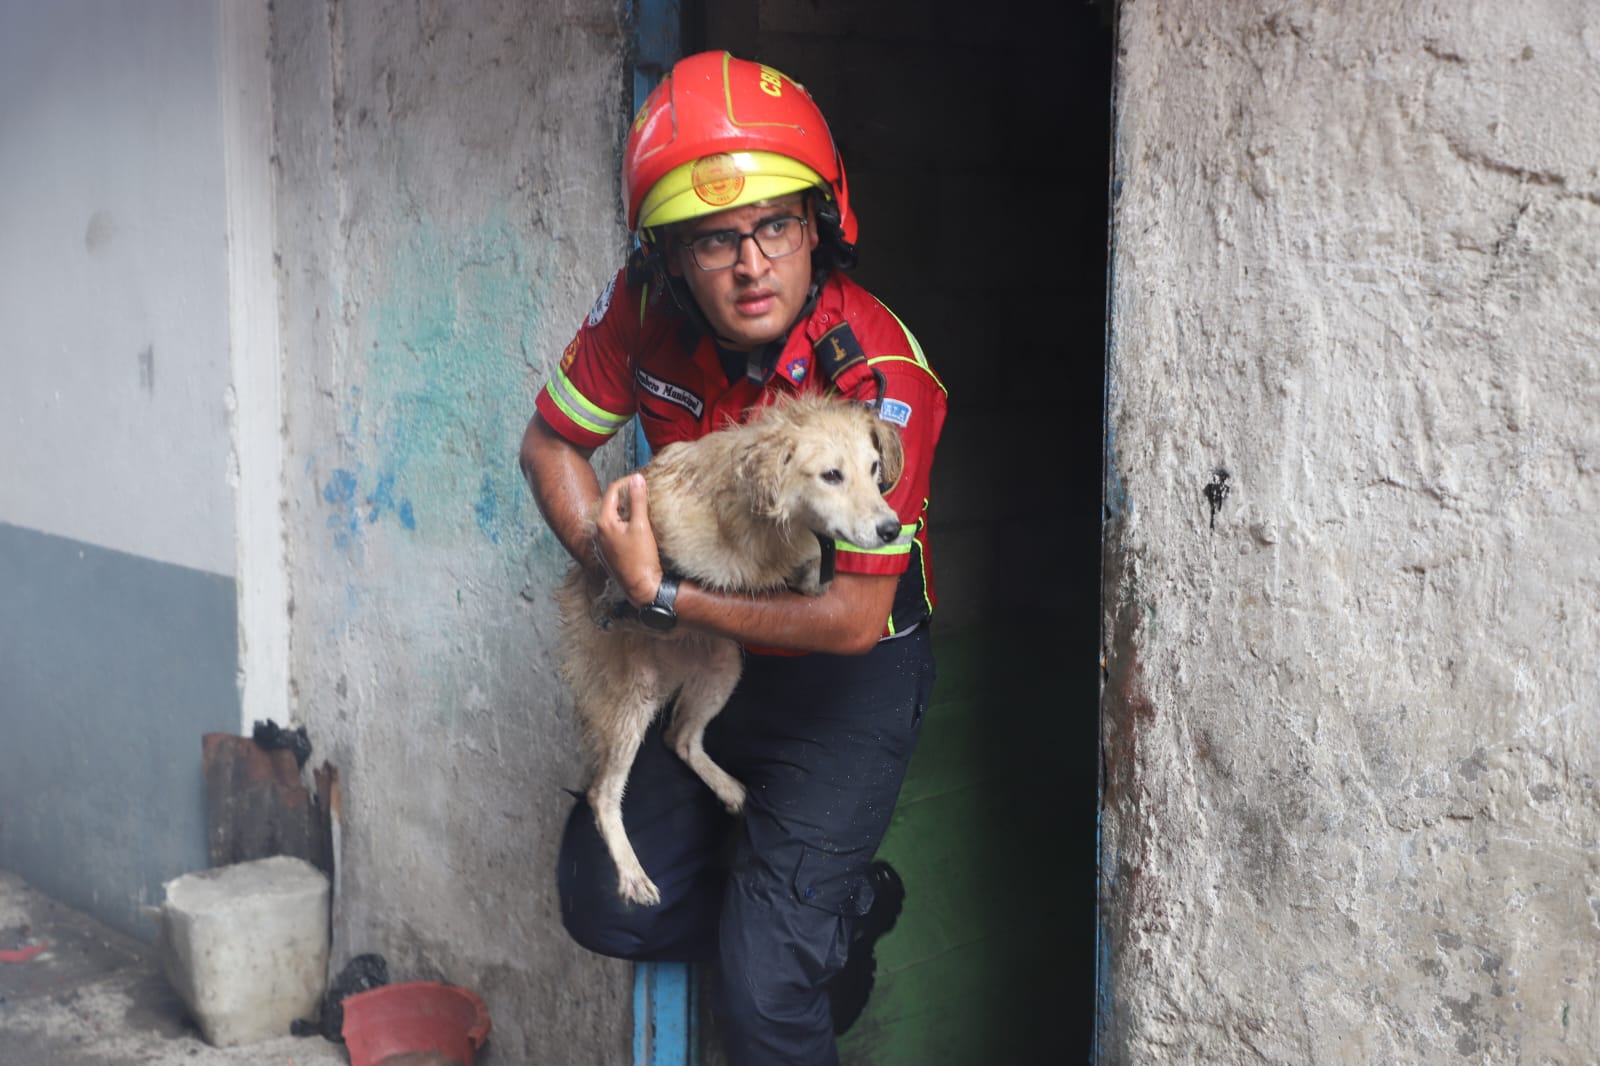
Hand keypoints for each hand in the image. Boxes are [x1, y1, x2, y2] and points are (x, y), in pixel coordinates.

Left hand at [595, 473, 664, 606]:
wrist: (642, 588)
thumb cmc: (641, 559)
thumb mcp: (641, 525)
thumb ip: (638, 500)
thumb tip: (637, 478)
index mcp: (604, 522)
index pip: (613, 490)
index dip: (628, 481)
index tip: (643, 479)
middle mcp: (599, 532)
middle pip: (612, 503)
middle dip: (627, 494)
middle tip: (644, 490)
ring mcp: (603, 544)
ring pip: (614, 517)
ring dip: (627, 509)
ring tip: (643, 506)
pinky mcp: (609, 553)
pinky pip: (615, 530)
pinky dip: (626, 522)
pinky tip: (638, 526)